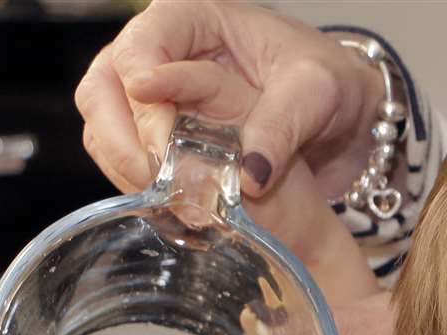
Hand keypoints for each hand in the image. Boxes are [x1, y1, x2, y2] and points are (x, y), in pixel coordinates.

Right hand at [82, 36, 379, 303]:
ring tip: (166, 200)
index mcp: (191, 17)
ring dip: (124, 166)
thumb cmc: (329, 82)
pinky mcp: (160, 131)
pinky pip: (125, 154)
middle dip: (123, 138)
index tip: (164, 143)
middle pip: (103, 86)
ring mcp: (154, 92)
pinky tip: (168, 204)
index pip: (139, 48)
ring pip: (105, 123)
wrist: (344, 114)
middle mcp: (161, 49)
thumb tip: (249, 178)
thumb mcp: (317, 94)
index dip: (141, 96)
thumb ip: (282, 127)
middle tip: (157, 183)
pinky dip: (137, 181)